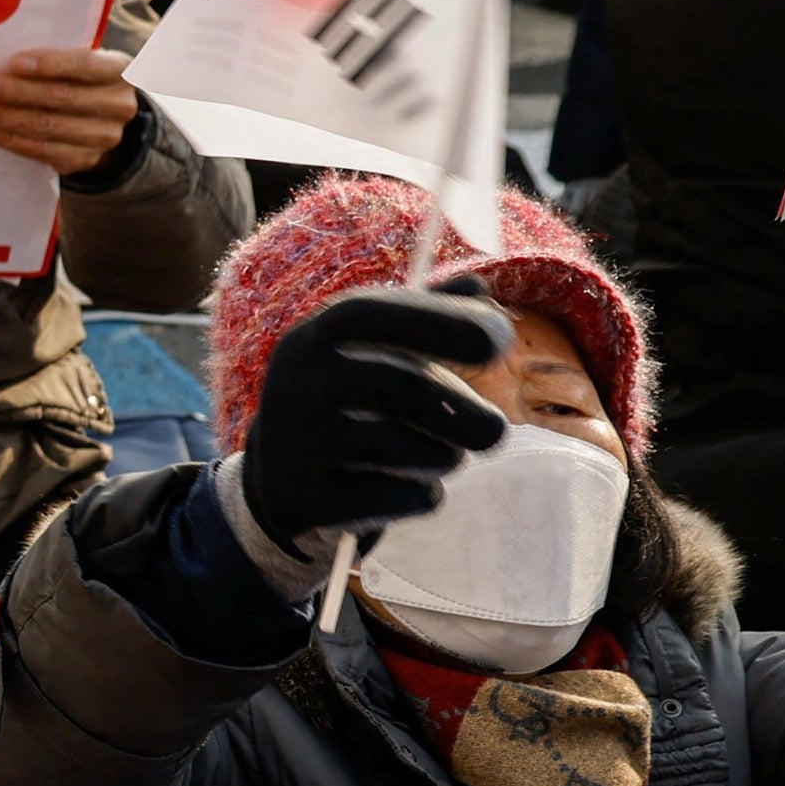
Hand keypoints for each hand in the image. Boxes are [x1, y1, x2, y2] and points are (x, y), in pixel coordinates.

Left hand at [0, 45, 140, 178]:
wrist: (103, 120)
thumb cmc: (80, 78)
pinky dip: (7, 139)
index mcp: (119, 71)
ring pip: (46, 128)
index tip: (14, 62)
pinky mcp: (82, 161)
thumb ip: (54, 57)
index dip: (49, 64)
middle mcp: (117, 106)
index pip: (84, 65)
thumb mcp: (80, 61)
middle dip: (14, 93)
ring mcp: (102, 138)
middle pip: (60, 99)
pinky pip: (39, 152)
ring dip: (1, 118)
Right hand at [232, 287, 514, 552]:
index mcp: (309, 339)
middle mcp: (296, 386)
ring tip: (440, 456)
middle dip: (463, 413)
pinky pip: (394, 498)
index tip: (504, 336)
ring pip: (404, 450)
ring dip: (443, 457)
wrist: (280, 478)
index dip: (438, 318)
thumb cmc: (346, 401)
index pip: (367, 314)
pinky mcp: (307, 499)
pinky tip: (406, 488)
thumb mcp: (371, 352)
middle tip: (496, 432)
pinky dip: (420, 496)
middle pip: (398, 389)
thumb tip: (480, 286)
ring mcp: (295, 445)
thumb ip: (425, 316)